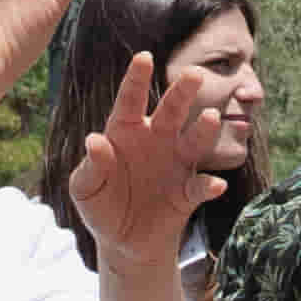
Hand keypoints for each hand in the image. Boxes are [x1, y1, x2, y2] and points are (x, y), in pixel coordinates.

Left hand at [57, 49, 214, 265]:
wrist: (122, 242)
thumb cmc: (100, 206)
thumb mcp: (85, 188)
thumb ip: (91, 166)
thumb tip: (94, 140)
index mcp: (125, 132)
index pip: (130, 101)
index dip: (136, 80)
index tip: (144, 57)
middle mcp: (155, 140)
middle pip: (170, 112)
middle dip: (181, 94)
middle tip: (194, 75)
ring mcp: (175, 164)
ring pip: (193, 141)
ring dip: (203, 131)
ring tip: (210, 119)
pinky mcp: (187, 193)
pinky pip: (200, 186)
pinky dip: (208, 185)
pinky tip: (215, 185)